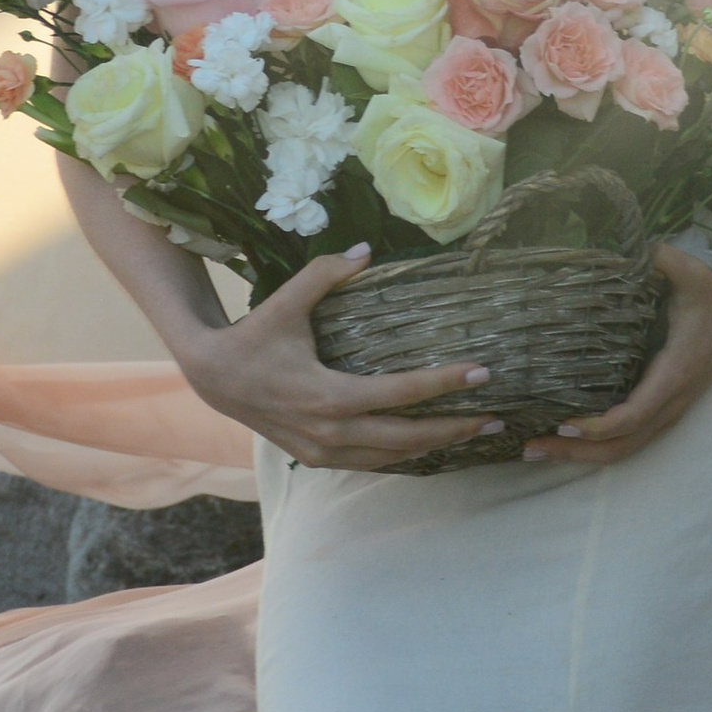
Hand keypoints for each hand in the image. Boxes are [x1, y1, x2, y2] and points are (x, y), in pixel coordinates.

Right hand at [180, 246, 499, 472]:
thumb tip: (366, 249)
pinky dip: (405, 454)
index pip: (401, 393)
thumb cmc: (253, 337)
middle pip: (408, 438)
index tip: (481, 373)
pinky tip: (431, 443)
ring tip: (475, 432)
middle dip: (455, 428)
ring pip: (393, 457)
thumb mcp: (285, 302)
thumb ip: (325, 274)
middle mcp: (331, 432)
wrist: (214, 380)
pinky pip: (373, 462)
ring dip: (435, 446)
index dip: (444, 383)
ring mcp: (324, 452)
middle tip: (496, 417)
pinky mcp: (318, 458)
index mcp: (328, 395)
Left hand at [520, 240, 711, 470]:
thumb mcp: (694, 273)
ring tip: (540, 449)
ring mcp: (671, 407)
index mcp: (675, 374)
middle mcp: (672, 400)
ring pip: (627, 447)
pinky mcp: (667, 404)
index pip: (633, 415)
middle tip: (531, 447)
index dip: (598, 426)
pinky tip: (570, 436)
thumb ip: (663, 258)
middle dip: (577, 452)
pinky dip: (600, 444)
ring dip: (584, 454)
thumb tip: (633, 246)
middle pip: (623, 445)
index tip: (564, 424)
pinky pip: (633, 437)